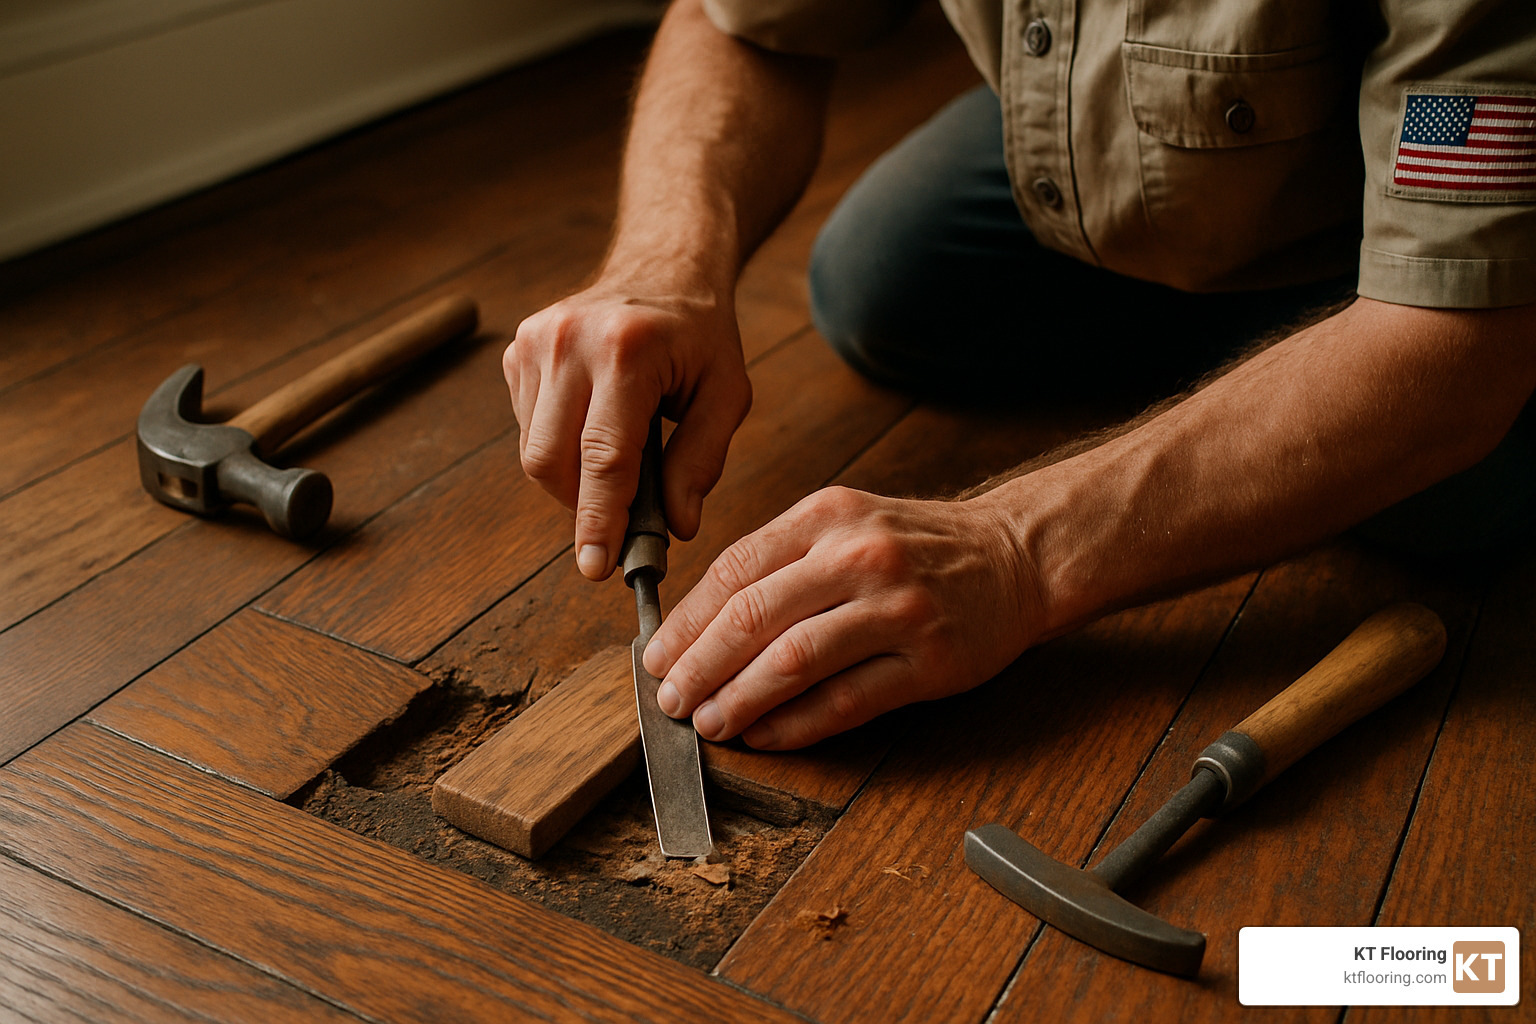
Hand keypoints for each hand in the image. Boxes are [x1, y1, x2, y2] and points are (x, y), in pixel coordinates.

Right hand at [504, 277, 751, 578]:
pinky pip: (528, 429)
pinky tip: (593, 425)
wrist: (663, 266)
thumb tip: (677, 526)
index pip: (604, 457)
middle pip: (553, 462)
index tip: (595, 567)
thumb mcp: (726, 393)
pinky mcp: (516, 351)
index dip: (598, 520)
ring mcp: (534, 342)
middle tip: (620, 520)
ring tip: (618, 458)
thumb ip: (702, 460)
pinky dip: (559, 448)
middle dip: (583, 506)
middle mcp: (568, 342)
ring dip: (572, 478)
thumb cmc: (700, 335)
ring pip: (535, 452)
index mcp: (626, 351)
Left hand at [642, 486, 1044, 748]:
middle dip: (699, 665)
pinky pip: (847, 700)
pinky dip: (797, 725)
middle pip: (754, 617)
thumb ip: (780, 562)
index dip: (686, 621)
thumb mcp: (846, 524)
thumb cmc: (917, 547)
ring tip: (709, 723)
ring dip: (740, 700)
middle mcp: (860, 556)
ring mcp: (898, 609)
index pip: (734, 570)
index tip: (657, 656)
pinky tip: (766, 737)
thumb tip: (699, 625)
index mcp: (827, 516)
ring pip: (794, 661)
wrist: (1015, 556)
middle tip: (670, 700)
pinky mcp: (930, 661)